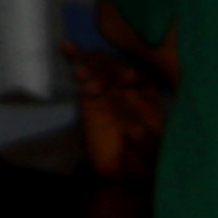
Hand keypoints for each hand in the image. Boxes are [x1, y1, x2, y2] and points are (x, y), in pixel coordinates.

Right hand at [72, 5, 176, 183]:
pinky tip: (66, 46)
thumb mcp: (149, 157)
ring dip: (92, 66)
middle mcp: (131, 89)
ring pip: (102, 66)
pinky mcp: (90, 93)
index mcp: (151, 99)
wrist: (120, 170)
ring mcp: (109, 89)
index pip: (146, 77)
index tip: (126, 79)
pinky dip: (76, 57)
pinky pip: (84, 72)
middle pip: (121, 68)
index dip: (137, 74)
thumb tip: (133, 130)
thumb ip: (145, 144)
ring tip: (81, 75)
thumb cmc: (142, 162)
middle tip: (96, 85)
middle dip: (109, 70)